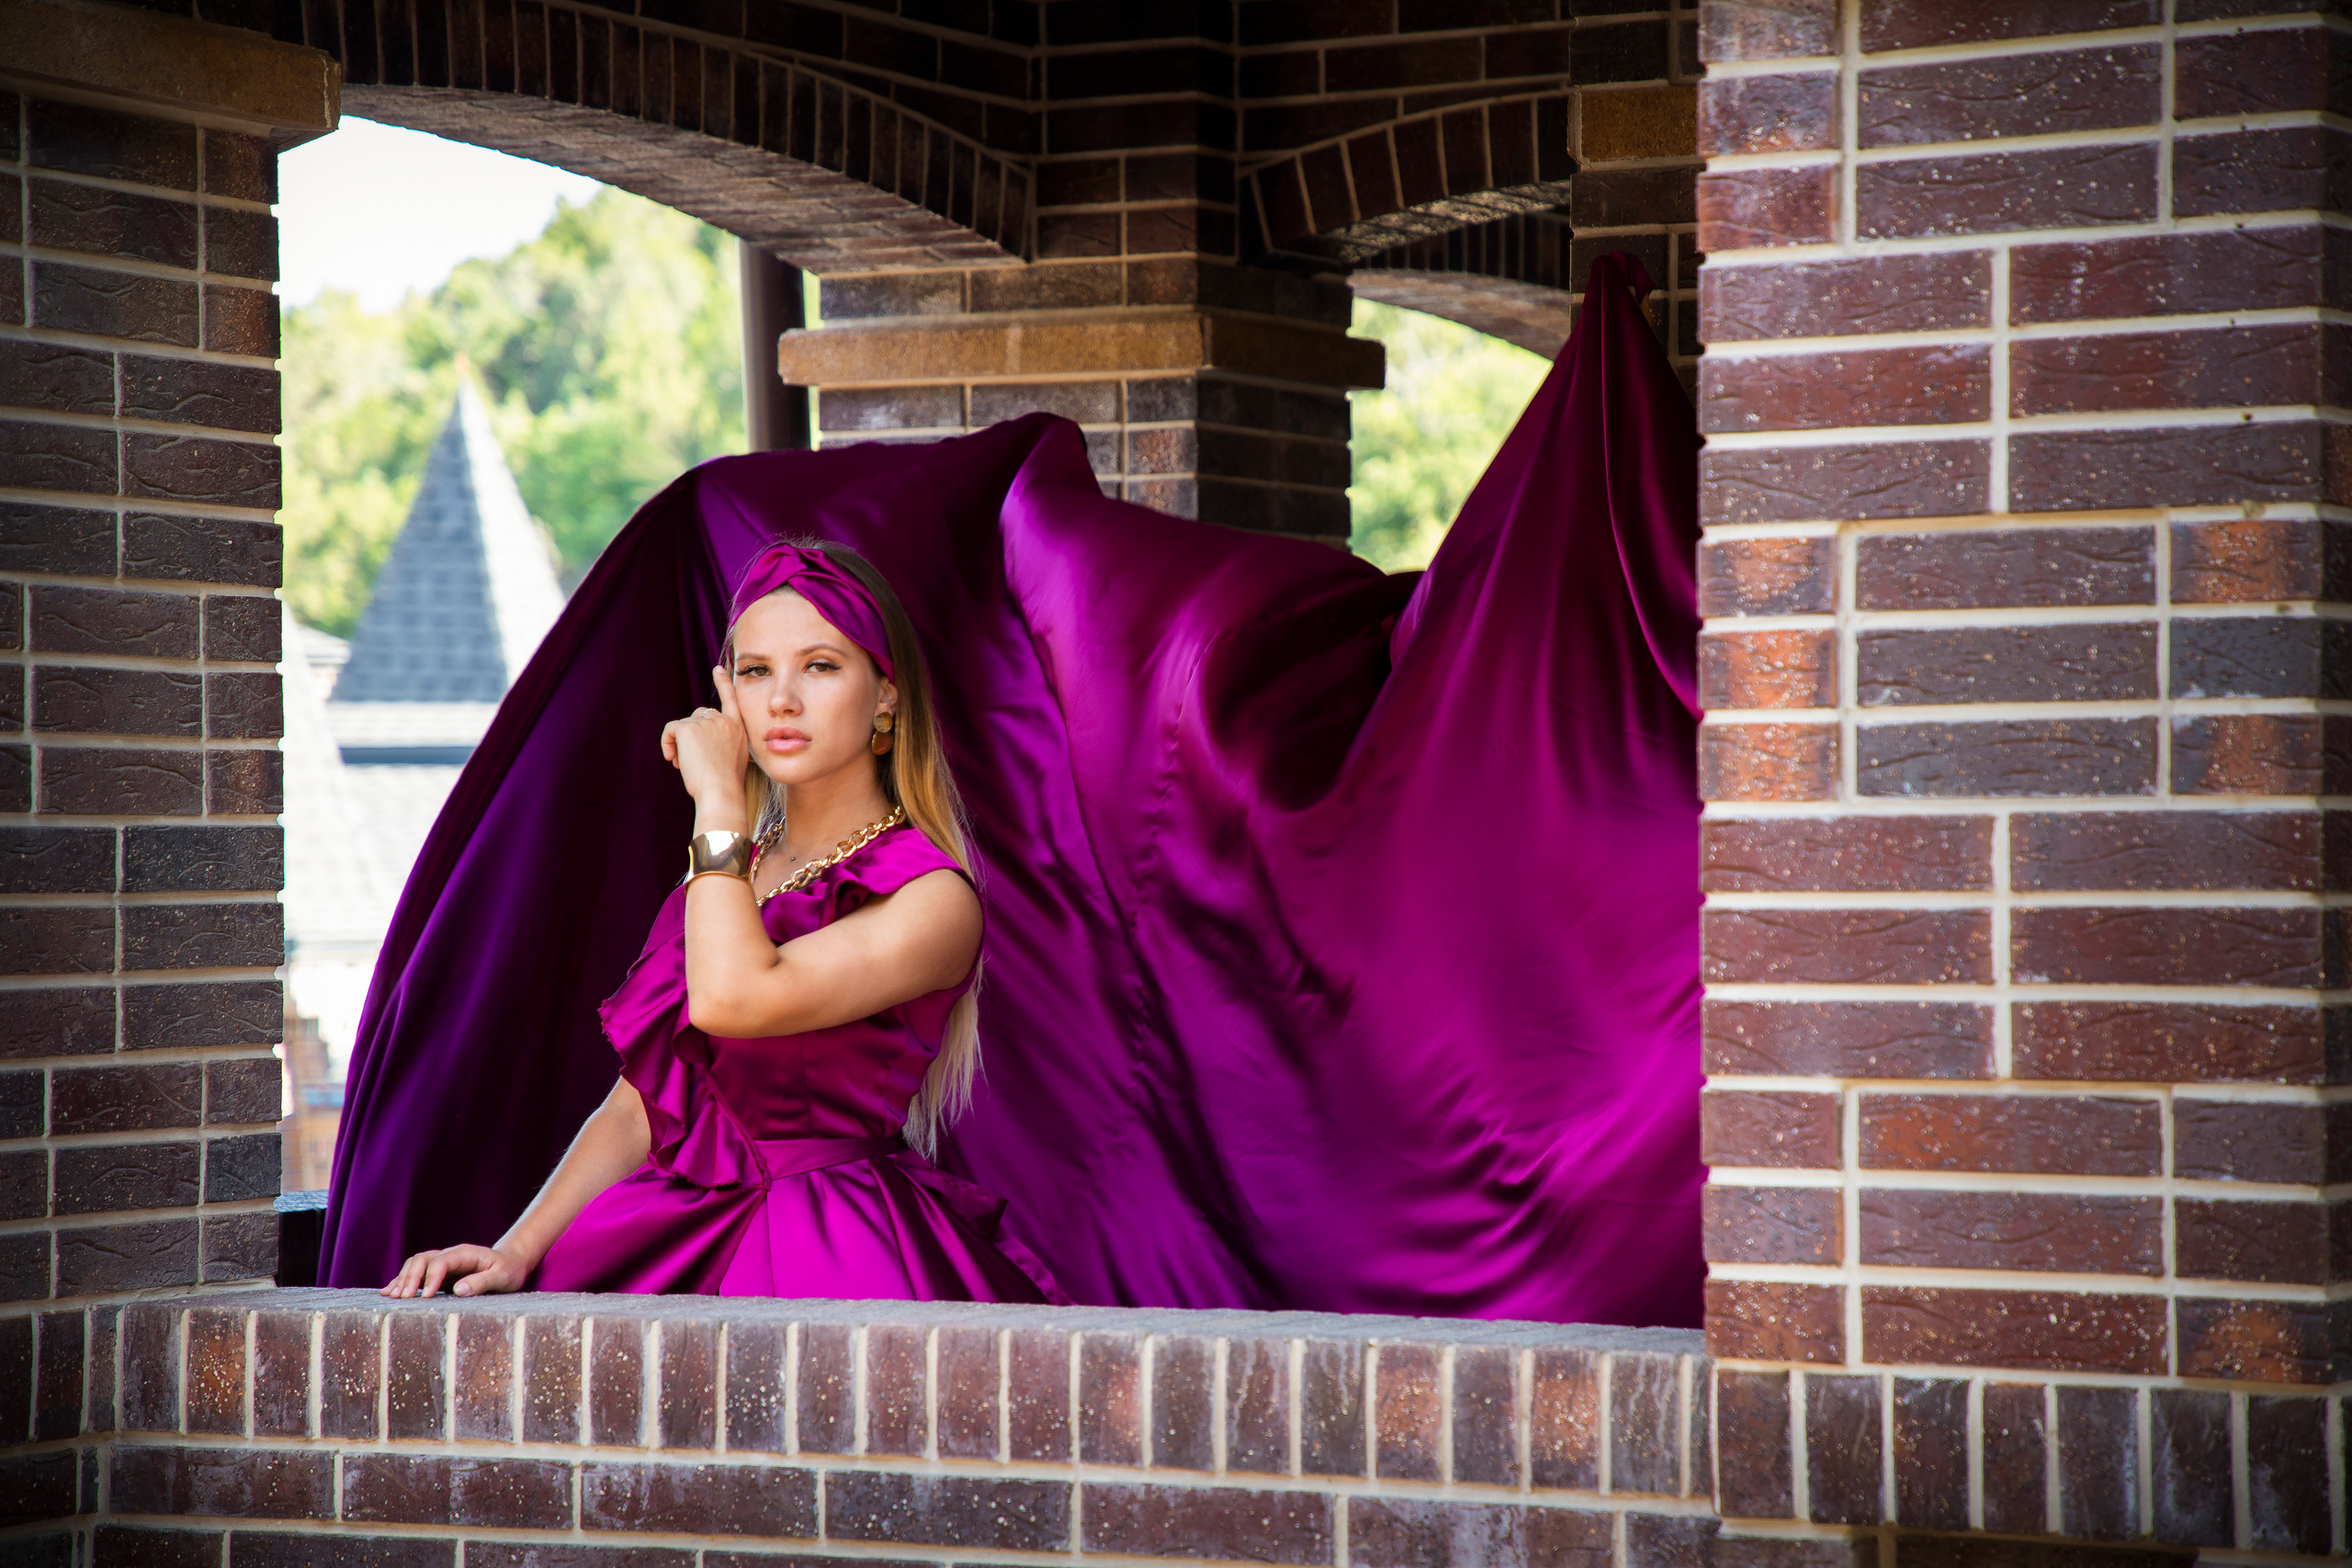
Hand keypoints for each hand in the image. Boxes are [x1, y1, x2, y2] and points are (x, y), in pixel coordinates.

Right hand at [381, 1243, 529, 1298]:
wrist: (510, 1263)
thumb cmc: (509, 1270)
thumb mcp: (502, 1276)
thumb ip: (482, 1282)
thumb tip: (458, 1290)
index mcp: (465, 1254)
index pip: (441, 1262)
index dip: (431, 1278)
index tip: (427, 1296)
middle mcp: (450, 1255)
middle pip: (423, 1259)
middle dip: (410, 1277)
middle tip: (403, 1298)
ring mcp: (442, 1263)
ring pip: (415, 1264)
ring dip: (402, 1279)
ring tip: (392, 1296)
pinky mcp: (438, 1273)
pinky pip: (415, 1273)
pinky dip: (401, 1281)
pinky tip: (388, 1292)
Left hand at [661, 665, 749, 806]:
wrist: (721, 792)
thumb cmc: (726, 785)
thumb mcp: (734, 760)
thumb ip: (723, 744)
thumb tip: (700, 742)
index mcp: (739, 729)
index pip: (732, 700)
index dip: (724, 683)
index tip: (718, 669)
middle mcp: (725, 721)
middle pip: (699, 716)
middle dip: (690, 734)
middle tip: (687, 760)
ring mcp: (707, 723)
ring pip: (684, 725)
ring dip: (679, 743)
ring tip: (681, 764)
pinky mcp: (689, 728)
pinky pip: (671, 729)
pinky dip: (667, 743)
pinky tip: (673, 760)